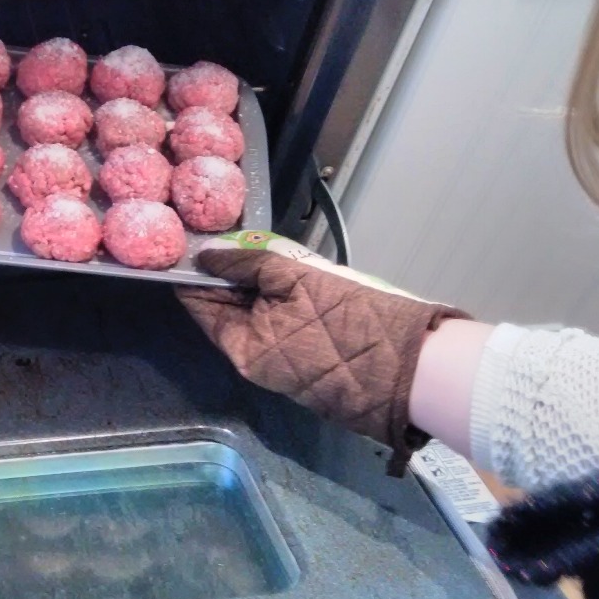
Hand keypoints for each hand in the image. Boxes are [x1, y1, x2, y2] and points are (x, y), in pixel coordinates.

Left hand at [178, 234, 466, 474]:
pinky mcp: (303, 360)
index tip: (191, 242)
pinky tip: (278, 274)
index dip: (193, 273)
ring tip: (252, 247)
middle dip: (223, 275)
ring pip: (251, 315)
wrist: (408, 364)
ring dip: (249, 285)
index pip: (199, 305)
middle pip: (224, 310)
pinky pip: (275, 325)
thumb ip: (246, 265)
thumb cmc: (348, 319)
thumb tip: (206, 255)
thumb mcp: (293, 279)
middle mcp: (251, 361)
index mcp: (241, 347)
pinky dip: (272, 300)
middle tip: (224, 234)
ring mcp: (278, 364)